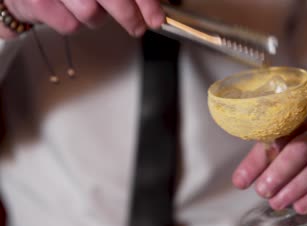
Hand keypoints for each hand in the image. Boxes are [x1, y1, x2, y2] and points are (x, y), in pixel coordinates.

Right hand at [4, 0, 164, 35]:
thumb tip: (151, 5)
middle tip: (137, 26)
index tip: (155, 18)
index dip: (145, 3)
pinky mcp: (35, 2)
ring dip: (95, 17)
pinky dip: (73, 21)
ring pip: (91, 15)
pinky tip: (68, 8)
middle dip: (129, 17)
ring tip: (87, 5)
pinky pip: (70, 25)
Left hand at [232, 118, 306, 214]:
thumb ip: (259, 161)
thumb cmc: (297, 152)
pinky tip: (300, 207)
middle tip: (263, 191)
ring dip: (295, 188)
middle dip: (280, 172)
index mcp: (297, 123)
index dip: (258, 159)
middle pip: (302, 148)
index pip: (277, 136)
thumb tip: (240, 181)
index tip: (242, 181)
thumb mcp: (277, 149)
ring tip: (277, 203)